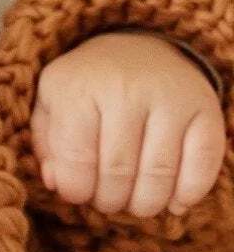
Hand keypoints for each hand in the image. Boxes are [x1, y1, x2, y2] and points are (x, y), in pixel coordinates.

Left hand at [31, 31, 225, 217]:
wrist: (138, 48)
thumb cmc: (88, 88)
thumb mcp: (52, 103)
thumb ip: (47, 145)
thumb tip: (56, 183)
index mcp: (78, 88)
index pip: (77, 158)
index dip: (76, 190)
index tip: (78, 194)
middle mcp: (126, 89)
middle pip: (118, 172)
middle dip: (110, 201)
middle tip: (107, 201)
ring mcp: (169, 98)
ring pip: (159, 174)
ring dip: (145, 203)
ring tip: (135, 202)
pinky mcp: (204, 108)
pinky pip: (203, 164)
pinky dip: (187, 194)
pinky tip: (173, 201)